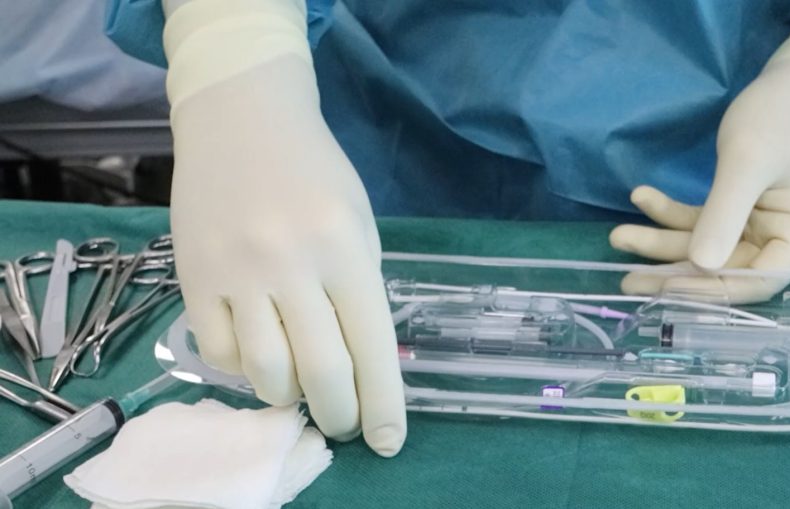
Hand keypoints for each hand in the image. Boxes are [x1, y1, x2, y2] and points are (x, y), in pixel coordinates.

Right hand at [169, 55, 405, 455]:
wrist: (241, 119)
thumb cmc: (315, 171)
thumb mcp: (359, 221)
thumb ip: (360, 287)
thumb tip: (362, 361)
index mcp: (344, 248)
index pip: (371, 345)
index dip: (383, 405)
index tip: (388, 442)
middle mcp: (291, 264)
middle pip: (319, 371)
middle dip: (338, 414)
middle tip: (342, 422)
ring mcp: (236, 272)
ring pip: (264, 371)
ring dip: (288, 397)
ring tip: (301, 389)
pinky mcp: (193, 276)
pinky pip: (217, 352)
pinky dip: (242, 370)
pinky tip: (257, 355)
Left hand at [610, 58, 789, 301]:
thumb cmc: (779, 115)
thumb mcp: (748, 161)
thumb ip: (724, 214)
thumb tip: (699, 265)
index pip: (759, 281)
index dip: (713, 290)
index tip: (666, 288)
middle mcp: (782, 237)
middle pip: (725, 270)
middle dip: (674, 271)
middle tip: (626, 279)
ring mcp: (757, 225)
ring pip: (704, 246)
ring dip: (661, 242)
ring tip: (618, 237)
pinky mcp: (736, 209)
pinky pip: (698, 220)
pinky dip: (669, 213)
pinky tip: (641, 197)